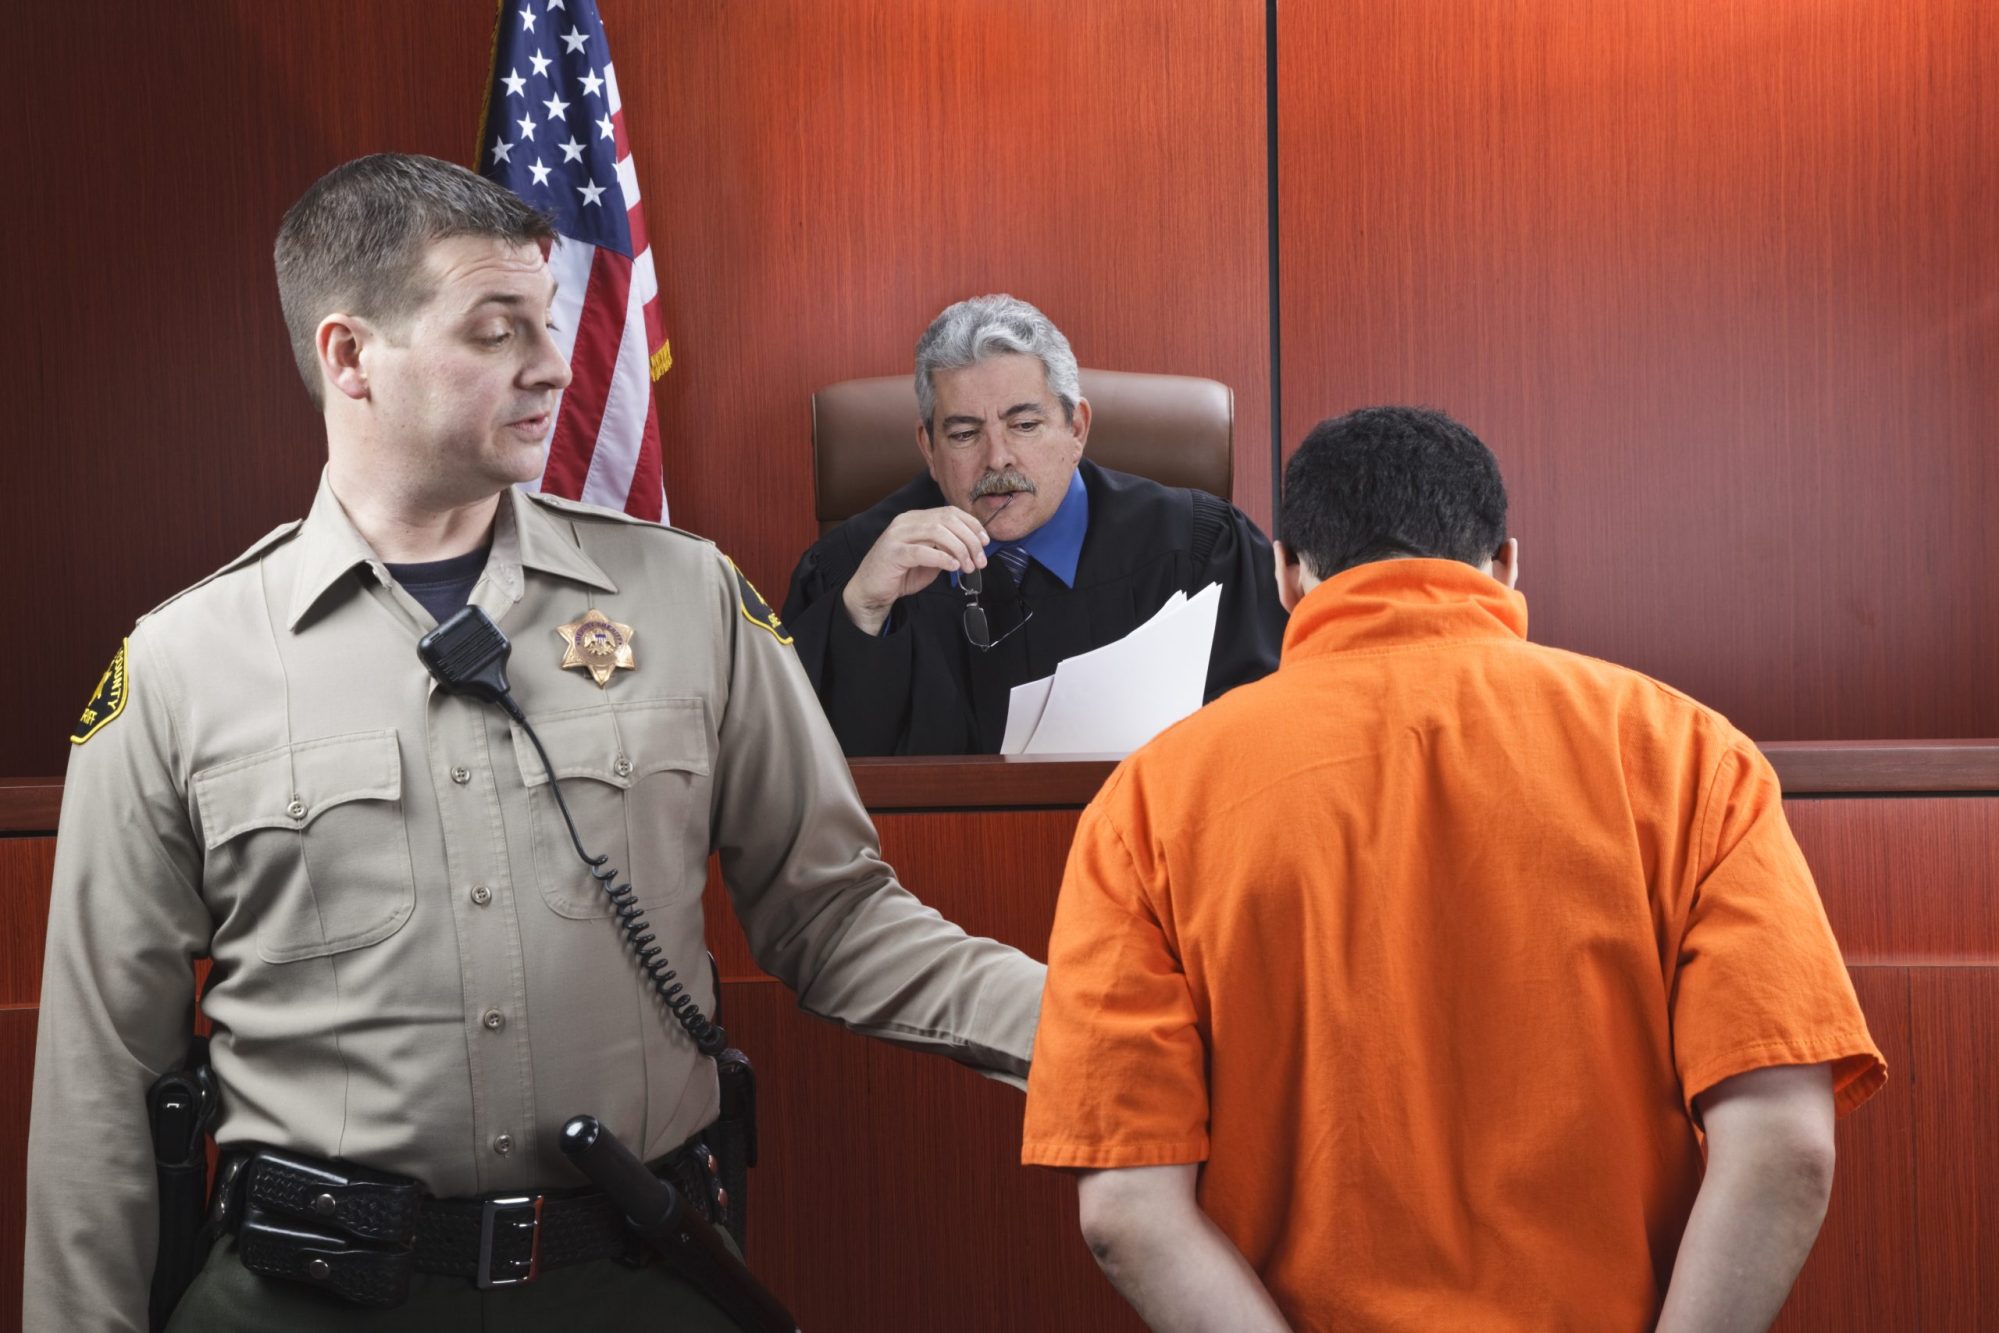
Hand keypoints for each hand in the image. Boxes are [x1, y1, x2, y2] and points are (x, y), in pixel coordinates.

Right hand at [842, 506, 988, 634]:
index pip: (950, 512)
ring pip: (937, 531)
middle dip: (970, 539)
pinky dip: (942, 558)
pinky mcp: (893, 553)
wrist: (872, 590)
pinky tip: (953, 567)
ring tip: (968, 566)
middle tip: (980, 560)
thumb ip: (947, 548)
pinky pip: (922, 551)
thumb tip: (973, 548)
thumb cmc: (901, 573)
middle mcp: (906, 521)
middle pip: (947, 520)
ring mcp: (898, 535)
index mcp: (916, 518)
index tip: (985, 541)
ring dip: (959, 549)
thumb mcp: (930, 557)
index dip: (972, 524)